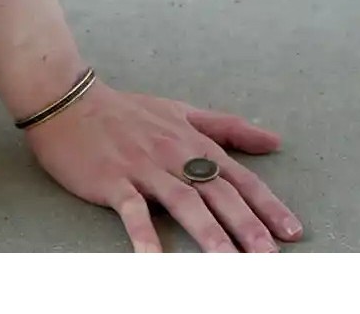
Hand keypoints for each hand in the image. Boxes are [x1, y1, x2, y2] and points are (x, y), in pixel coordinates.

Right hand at [24, 77, 304, 251]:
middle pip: (217, 194)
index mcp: (192, 142)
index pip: (238, 178)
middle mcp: (173, 155)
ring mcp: (142, 167)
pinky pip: (131, 210)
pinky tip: (154, 260)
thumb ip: (227, 128)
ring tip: (228, 263)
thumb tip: (274, 141)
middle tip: (270, 258)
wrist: (66, 97)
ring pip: (182, 201)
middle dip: (247, 226)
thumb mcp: (180, 111)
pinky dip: (143, 234)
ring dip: (207, 233)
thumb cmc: (125, 110)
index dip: (267, 205)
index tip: (293, 233)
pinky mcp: (111, 179)